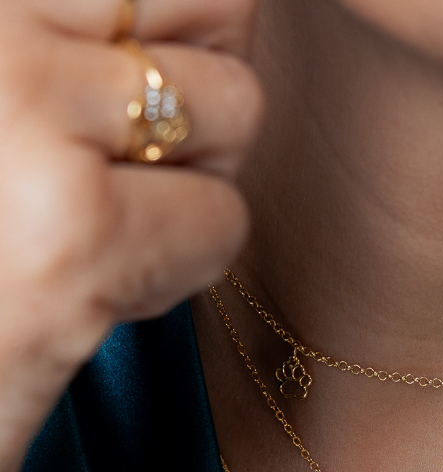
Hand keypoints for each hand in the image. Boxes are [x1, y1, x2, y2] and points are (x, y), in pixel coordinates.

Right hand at [0, 0, 263, 471]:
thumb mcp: (19, 101)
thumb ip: (84, 40)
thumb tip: (241, 7)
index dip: (172, 38)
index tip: (125, 109)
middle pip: (218, 5)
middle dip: (199, 99)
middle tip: (123, 173)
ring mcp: (26, 105)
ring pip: (235, 109)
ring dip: (191, 186)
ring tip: (97, 232)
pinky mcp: (75, 225)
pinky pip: (223, 219)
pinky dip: (183, 270)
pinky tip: (97, 293)